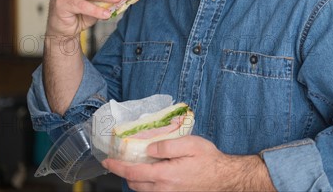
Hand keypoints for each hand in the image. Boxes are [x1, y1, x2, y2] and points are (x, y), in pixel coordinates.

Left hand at [102, 135, 275, 191]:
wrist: (225, 177)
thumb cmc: (210, 160)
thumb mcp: (190, 144)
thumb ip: (167, 145)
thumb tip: (149, 148)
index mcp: (165, 175)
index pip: (133, 172)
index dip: (117, 166)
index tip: (107, 161)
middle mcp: (164, 189)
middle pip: (134, 184)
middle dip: (124, 173)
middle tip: (120, 160)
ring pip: (142, 190)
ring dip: (135, 179)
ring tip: (135, 166)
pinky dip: (146, 185)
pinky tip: (152, 174)